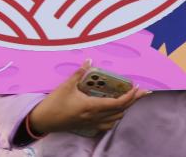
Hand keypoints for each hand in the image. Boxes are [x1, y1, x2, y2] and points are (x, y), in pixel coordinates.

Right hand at [28, 62, 145, 135]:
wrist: (42, 121)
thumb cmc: (54, 103)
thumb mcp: (66, 85)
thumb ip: (79, 72)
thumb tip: (89, 60)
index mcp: (91, 106)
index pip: (117, 104)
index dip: (130, 96)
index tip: (137, 88)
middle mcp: (94, 117)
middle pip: (120, 112)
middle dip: (133, 102)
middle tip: (142, 92)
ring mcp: (91, 124)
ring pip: (115, 120)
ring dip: (124, 109)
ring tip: (130, 99)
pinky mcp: (87, 127)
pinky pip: (106, 125)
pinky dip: (114, 118)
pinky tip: (114, 111)